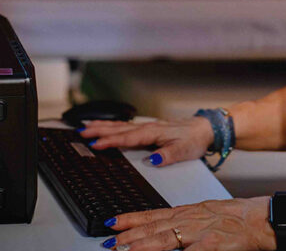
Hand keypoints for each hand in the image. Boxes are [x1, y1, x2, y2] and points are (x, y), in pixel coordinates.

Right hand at [79, 117, 213, 166]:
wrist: (204, 129)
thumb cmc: (194, 139)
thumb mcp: (183, 150)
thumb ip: (167, 155)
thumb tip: (152, 160)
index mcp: (153, 132)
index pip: (127, 137)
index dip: (110, 141)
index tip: (95, 144)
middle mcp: (147, 127)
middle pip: (118, 128)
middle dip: (99, 130)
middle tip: (81, 132)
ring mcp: (147, 126)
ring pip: (120, 125)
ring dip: (102, 125)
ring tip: (85, 126)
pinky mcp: (148, 128)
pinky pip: (126, 125)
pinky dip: (112, 125)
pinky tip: (106, 126)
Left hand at [103, 198, 273, 250]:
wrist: (266, 218)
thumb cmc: (242, 217)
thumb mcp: (210, 214)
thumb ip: (190, 221)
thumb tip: (171, 229)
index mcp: (190, 211)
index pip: (153, 214)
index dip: (131, 218)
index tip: (112, 222)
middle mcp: (191, 219)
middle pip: (153, 227)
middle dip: (128, 236)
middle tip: (109, 242)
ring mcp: (201, 233)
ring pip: (164, 239)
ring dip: (141, 246)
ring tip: (122, 250)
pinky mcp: (213, 246)